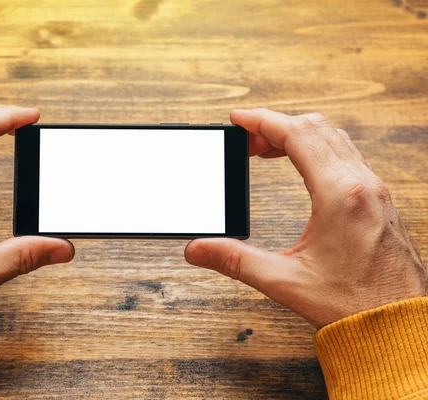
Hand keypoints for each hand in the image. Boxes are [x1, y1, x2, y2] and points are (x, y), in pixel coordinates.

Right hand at [185, 109, 426, 327]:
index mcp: (338, 194)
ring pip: (334, 138)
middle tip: (246, 142)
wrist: (398, 324)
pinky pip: (348, 155)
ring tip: (267, 151)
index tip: (237, 120)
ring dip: (298, 135)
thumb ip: (235, 261)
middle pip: (316, 127)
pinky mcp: (380, 200)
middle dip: (275, 126)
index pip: (296, 134)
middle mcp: (361, 184)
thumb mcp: (284, 281)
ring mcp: (375, 190)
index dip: (261, 121)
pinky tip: (303, 167)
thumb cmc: (354, 304)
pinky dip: (319, 149)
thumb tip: (198, 249)